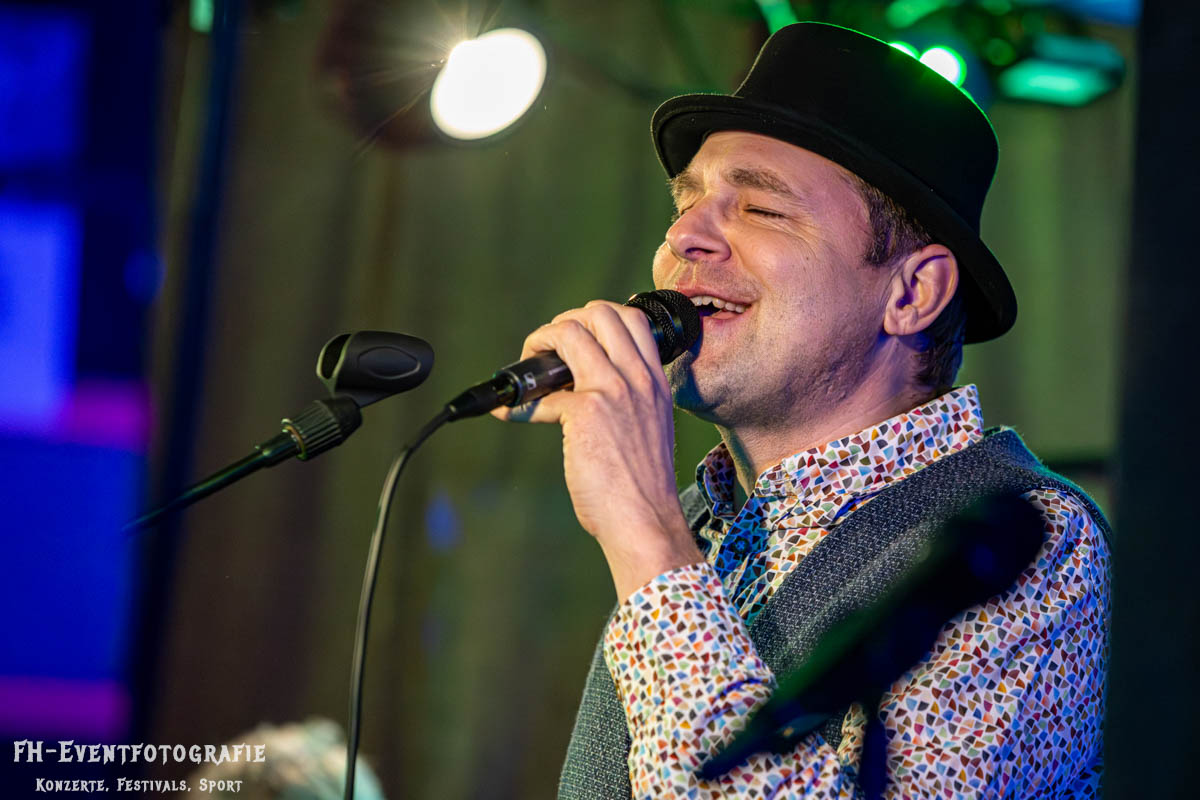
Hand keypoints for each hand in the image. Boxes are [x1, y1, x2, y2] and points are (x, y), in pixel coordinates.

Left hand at [492, 300, 701, 599]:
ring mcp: (613, 391)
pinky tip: (509, 412)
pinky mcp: (585, 412)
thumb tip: (574, 395)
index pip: (631, 318)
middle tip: (548, 352)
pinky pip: (541, 391)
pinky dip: (518, 400)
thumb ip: (624, 404)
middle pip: (599, 312)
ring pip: (570, 330)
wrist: (646, 521)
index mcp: (655, 381)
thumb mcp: (646, 429)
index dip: (596, 320)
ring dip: (539, 342)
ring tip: (527, 371)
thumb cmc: (643, 487)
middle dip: (564, 322)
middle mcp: (637, 378)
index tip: (576, 343)